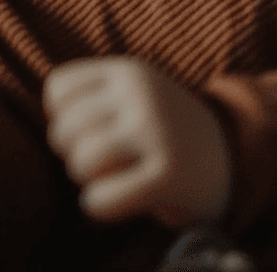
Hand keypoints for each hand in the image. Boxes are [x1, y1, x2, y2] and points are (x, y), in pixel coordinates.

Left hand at [43, 57, 230, 227]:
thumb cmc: (161, 131)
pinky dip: (102, 206)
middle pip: (62, 130)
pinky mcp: (167, 174)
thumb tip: (49, 110)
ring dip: (90, 179)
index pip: (57, 88)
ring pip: (79, 163)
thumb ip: (90, 94)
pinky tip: (125, 196)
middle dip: (75, 152)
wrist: (226, 159)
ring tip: (120, 173)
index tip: (95, 127)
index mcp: (131, 70)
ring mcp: (157, 131)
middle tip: (111, 157)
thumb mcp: (133, 93)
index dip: (65, 115)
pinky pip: (99, 200)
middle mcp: (143, 93)